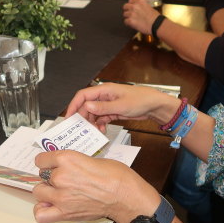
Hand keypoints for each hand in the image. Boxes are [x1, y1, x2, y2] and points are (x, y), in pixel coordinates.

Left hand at [33, 150, 159, 222]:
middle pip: (41, 175)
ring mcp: (61, 196)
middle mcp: (60, 176)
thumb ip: (74, 163)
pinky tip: (51, 206)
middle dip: (50, 176)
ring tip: (56, 192)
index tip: (52, 164)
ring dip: (46, 191)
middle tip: (63, 178)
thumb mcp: (92, 159)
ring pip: (39, 192)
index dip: (47, 161)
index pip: (41, 159)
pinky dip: (42, 210)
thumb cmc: (116, 175)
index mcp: (67, 159)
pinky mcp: (64, 212)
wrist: (125, 195)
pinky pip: (41, 214)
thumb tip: (66, 167)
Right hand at [64, 83, 178, 130]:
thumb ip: (103, 107)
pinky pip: (101, 118)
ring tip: (94, 132)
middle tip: (82, 129)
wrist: (154, 105)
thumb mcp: (121, 105)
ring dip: (92, 123)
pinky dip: (99, 124)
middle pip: (86, 106)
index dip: (74, 105)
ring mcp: (108, 104)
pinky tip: (102, 131)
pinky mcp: (113, 111)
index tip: (69, 118)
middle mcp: (104, 96)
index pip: (83, 95)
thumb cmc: (140, 100)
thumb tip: (86, 107)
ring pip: (93, 113)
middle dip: (83, 117)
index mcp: (104, 90)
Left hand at [123, 0, 159, 33]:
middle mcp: (135, 6)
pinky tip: (131, 24)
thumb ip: (142, 6)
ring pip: (125, 14)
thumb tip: (138, 9)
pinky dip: (128, 23)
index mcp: (140, 1)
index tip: (131, 7)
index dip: (130, 5)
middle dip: (127, 10)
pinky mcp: (130, 21)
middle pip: (125, 6)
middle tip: (129, 14)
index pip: (130, 1)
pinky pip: (125, 21)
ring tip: (132, 20)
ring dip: (128, 17)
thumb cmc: (155, 17)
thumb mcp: (149, 7)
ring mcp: (132, 13)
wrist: (157, 24)